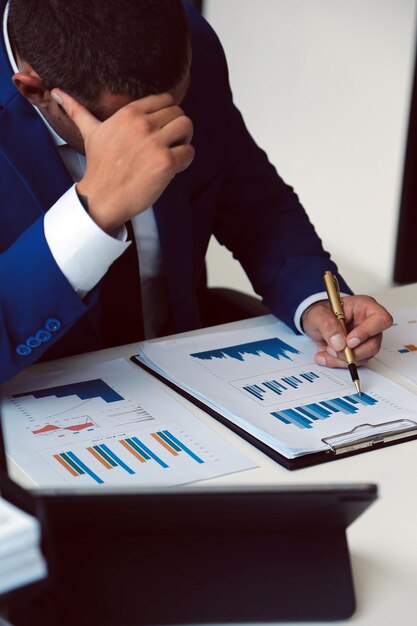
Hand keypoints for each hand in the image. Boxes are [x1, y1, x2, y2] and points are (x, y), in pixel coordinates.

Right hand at [51, 89, 194, 233]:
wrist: (102, 198)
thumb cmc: (99, 167)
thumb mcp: (90, 133)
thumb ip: (78, 111)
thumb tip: (56, 92)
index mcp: (129, 113)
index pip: (165, 99)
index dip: (167, 115)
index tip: (160, 131)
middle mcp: (142, 124)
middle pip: (179, 112)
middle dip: (178, 128)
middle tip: (169, 144)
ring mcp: (155, 143)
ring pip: (187, 126)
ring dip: (185, 141)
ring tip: (174, 154)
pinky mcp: (165, 162)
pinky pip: (189, 152)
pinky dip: (186, 160)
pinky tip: (172, 169)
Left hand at [301, 295, 392, 367]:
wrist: (316, 323)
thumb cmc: (321, 313)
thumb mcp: (317, 314)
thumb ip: (327, 325)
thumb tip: (339, 343)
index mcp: (364, 307)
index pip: (381, 319)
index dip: (367, 332)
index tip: (349, 341)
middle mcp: (369, 323)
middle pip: (374, 344)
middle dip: (352, 352)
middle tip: (333, 349)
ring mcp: (366, 339)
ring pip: (364, 357)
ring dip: (342, 359)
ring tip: (326, 350)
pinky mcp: (359, 351)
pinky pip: (354, 362)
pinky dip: (337, 362)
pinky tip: (325, 355)